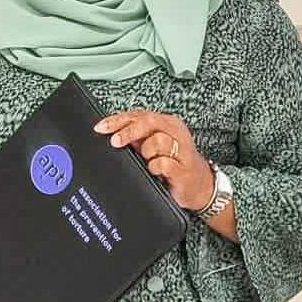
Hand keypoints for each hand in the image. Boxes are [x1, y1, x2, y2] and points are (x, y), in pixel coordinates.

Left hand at [94, 110, 214, 211]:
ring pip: (158, 140)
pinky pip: (164, 163)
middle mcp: (176, 133)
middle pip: (150, 122)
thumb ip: (136, 138)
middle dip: (129, 131)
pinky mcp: (184, 169)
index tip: (101, 127)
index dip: (118, 120)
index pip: (139, 115)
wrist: (200, 186)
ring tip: (147, 160)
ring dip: (146, 151)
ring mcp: (182, 150)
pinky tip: (155, 170)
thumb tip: (111, 133)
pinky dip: (155, 167)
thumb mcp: (153, 147)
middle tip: (115, 141)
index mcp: (167, 123)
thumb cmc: (174, 164)